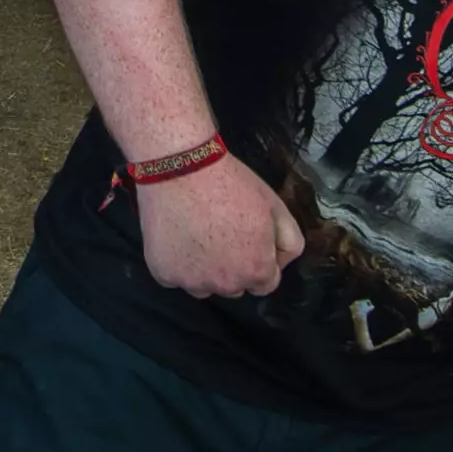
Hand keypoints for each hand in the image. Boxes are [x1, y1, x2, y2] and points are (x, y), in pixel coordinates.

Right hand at [135, 153, 303, 297]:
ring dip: (203, 268)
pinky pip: (174, 275)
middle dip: (231, 267)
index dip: (258, 260)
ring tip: (196, 232)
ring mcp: (191, 282)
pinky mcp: (163, 273)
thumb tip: (281, 261)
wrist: (181, 166)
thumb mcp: (275, 206)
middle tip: (220, 232)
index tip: (247, 240)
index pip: (264, 284)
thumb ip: (289, 242)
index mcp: (256, 271)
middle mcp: (225, 285)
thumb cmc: (230, 183)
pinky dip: (175, 261)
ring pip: (202, 284)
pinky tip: (176, 233)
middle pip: (233, 286)